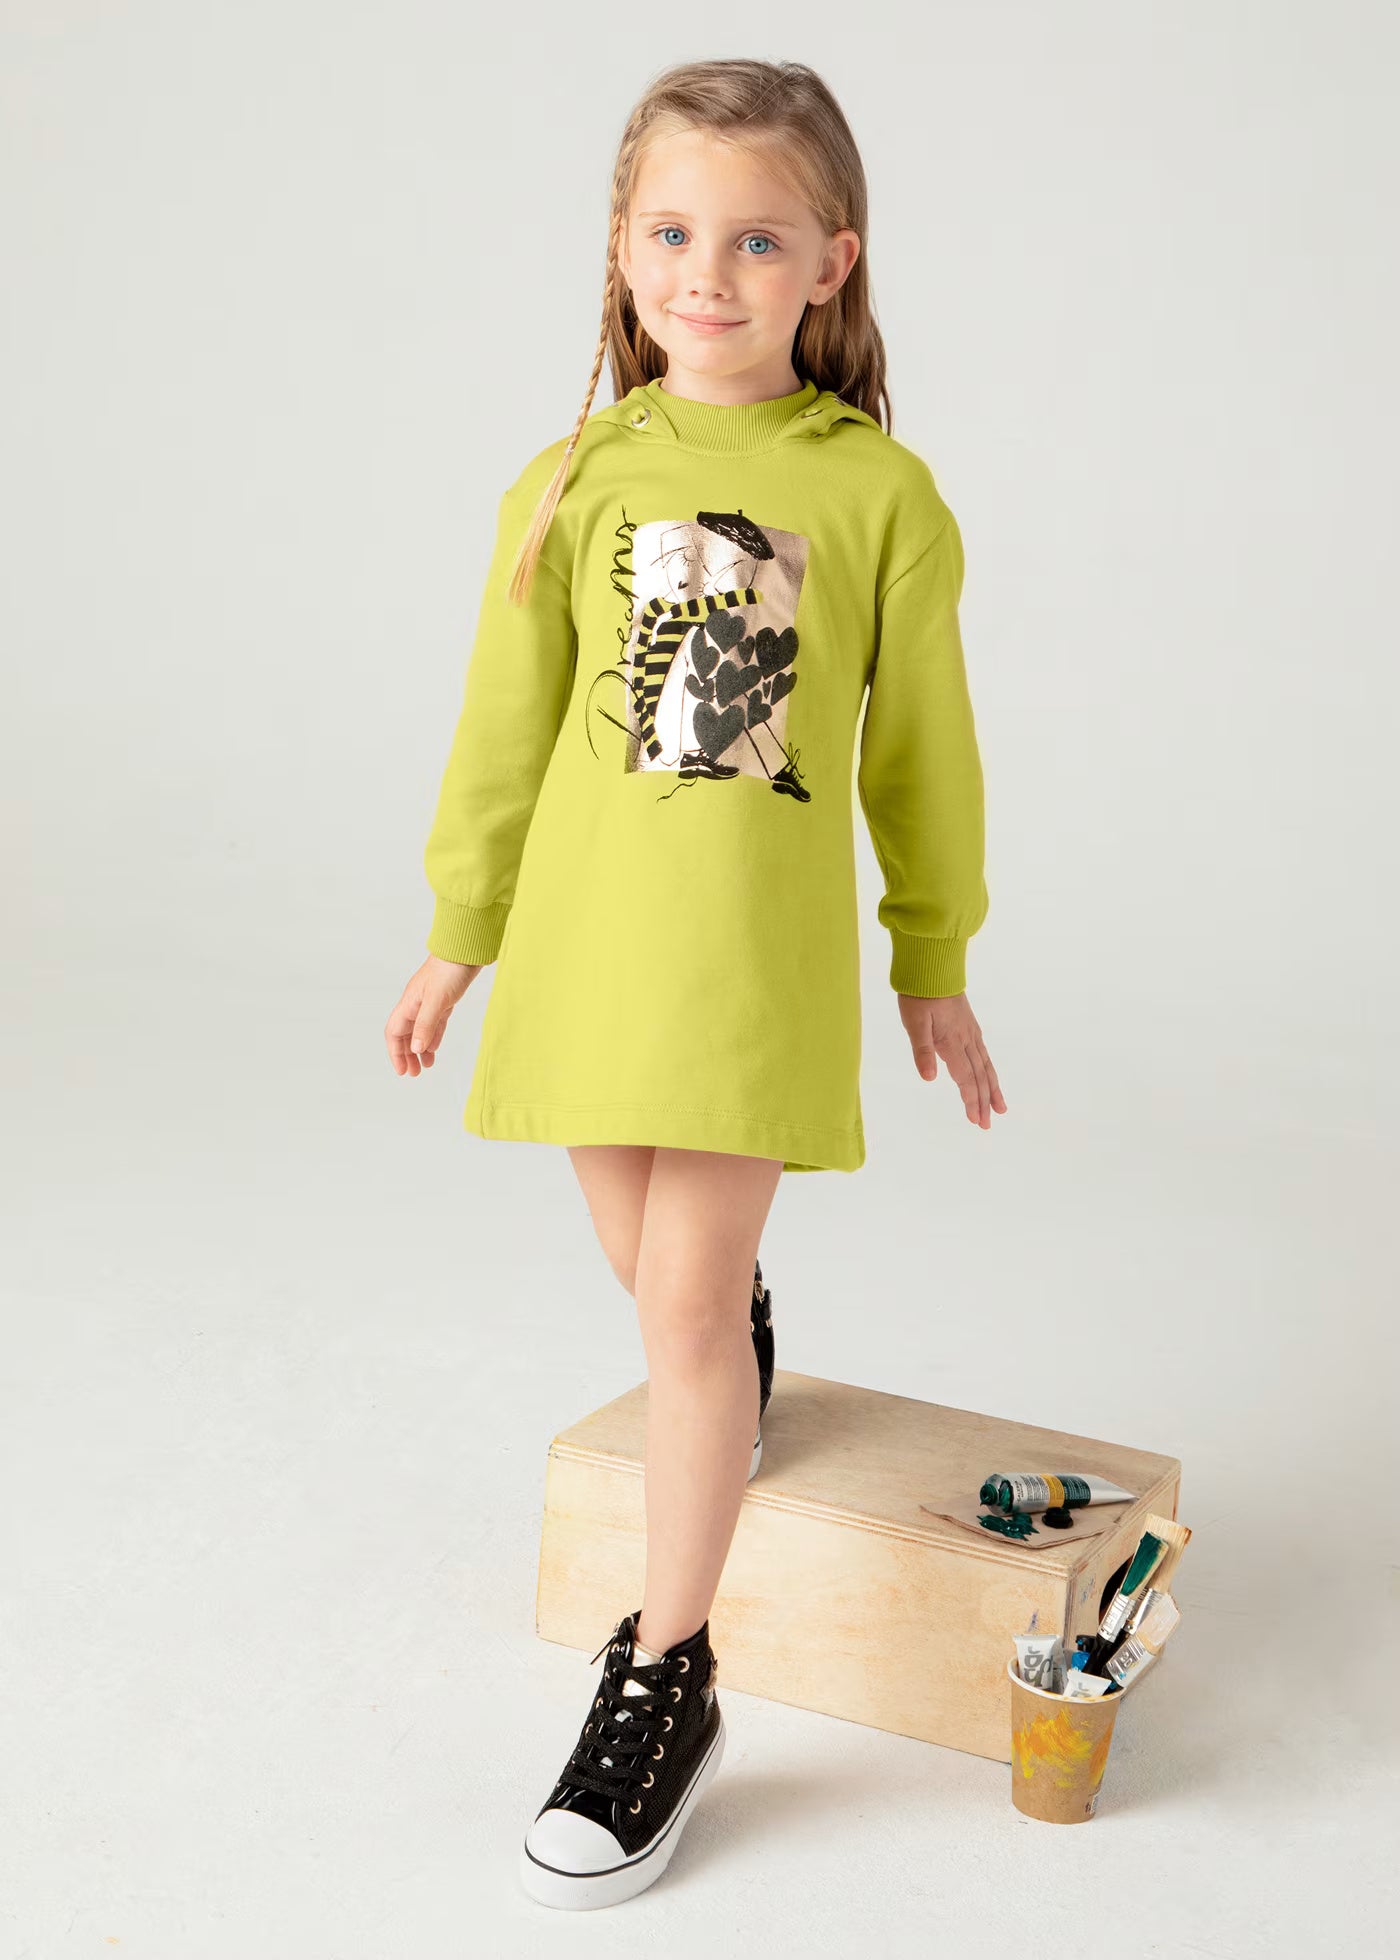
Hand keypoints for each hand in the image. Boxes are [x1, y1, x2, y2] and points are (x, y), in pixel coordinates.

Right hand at [385, 953, 481, 1075]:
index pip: (395, 1032)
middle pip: (405, 1034)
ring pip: (420, 1031)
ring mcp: (430, 1002)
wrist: (467, 949)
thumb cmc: (450, 969)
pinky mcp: (444, 1000)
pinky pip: (434, 1024)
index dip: (395, 1053)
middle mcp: (416, 1003)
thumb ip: (426, 1024)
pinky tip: (435, 1049)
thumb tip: (416, 1049)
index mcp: (409, 1003)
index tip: (402, 1071)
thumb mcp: (437, 999)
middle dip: (407, 1055)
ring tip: (425, 1067)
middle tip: (414, 1074)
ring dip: (420, 1049)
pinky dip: (433, 1038)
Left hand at [896, 990, 1006, 1128]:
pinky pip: (984, 1054)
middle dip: (983, 1102)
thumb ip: (922, 1051)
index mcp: (952, 1043)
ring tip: (1000, 1108)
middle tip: (986, 1124)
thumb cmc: (919, 996)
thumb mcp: (914, 1024)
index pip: (965, 1078)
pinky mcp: (970, 1026)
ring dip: (992, 1089)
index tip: (975, 1119)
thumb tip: (928, 1078)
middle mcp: (966, 1040)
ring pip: (985, 1066)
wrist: (933, 968)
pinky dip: (989, 1071)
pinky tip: (989, 1076)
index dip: (971, 1100)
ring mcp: (970, 1033)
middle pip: (979, 1077)